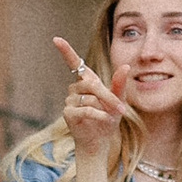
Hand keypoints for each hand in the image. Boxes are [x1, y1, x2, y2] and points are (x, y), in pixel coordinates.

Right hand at [51, 35, 128, 173]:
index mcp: (86, 81)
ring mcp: (69, 101)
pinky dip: (98, 115)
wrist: (100, 142)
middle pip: (90, 84)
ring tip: (111, 117)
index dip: (66, 50)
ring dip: (104, 107)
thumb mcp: (118, 100)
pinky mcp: (68, 113)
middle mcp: (75, 89)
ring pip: (89, 97)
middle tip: (121, 108)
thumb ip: (120, 84)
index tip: (56, 39)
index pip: (74, 62)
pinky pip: (85, 109)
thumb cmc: (108, 119)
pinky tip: (104, 120)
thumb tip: (126, 66)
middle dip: (107, 95)